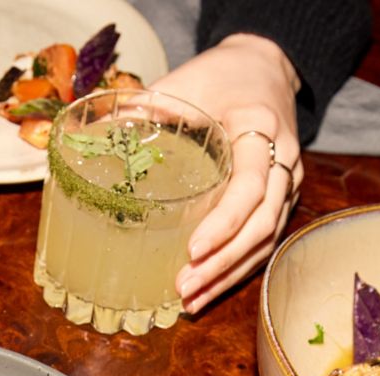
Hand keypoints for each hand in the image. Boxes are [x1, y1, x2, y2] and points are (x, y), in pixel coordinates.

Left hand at [149, 34, 304, 314]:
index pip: (251, 185)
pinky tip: (208, 290)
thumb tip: (92, 134)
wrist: (264, 69)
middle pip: (262, 223)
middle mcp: (285, 160)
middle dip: (223, 262)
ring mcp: (287, 183)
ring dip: (228, 275)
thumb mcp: (185, 82)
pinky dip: (236, 269)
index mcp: (262, 127)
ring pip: (266, 240)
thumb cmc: (218, 76)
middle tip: (184, 286)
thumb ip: (145, 107)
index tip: (192, 249)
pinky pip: (263, 241)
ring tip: (191, 302)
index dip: (225, 221)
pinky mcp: (279, 200)